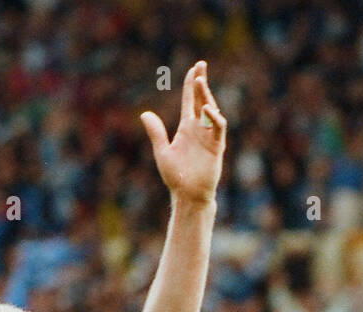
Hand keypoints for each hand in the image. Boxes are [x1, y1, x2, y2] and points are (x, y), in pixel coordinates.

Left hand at [140, 61, 226, 205]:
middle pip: (202, 99)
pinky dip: (214, 117)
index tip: (194, 69)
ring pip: (211, 110)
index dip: (191, 85)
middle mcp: (199, 129)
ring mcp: (209, 136)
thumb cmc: (176, 176)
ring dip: (206, 95)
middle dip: (201, 82)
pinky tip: (206, 109)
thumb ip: (156, 132)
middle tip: (201, 65)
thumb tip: (144, 113)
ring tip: (199, 80)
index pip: (190, 101)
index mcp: (186, 128)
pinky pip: (218, 128)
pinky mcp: (216, 146)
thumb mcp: (162, 151)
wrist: (188, 195)